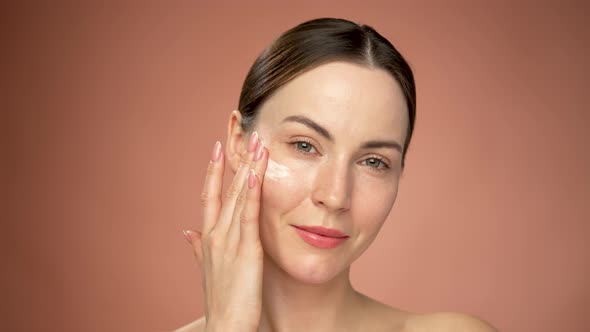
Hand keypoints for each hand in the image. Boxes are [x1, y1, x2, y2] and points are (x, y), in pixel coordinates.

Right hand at [184, 132, 267, 331]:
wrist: (225, 326)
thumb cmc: (222, 300)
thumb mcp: (207, 269)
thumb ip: (197, 248)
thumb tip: (186, 231)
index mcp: (209, 237)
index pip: (209, 195)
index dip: (214, 170)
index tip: (219, 147)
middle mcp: (215, 234)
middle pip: (225, 189)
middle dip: (235, 160)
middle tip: (245, 133)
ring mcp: (229, 241)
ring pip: (237, 197)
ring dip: (247, 169)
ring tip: (256, 144)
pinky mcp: (246, 250)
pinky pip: (248, 217)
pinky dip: (250, 195)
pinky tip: (255, 175)